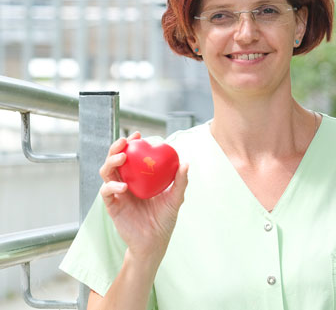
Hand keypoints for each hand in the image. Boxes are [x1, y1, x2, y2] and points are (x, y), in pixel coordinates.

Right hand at [99, 132, 188, 259]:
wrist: (155, 243)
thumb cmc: (165, 219)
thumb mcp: (175, 198)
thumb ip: (181, 181)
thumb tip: (185, 163)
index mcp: (139, 177)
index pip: (131, 156)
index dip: (131, 143)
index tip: (138, 135)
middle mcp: (126, 182)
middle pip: (115, 160)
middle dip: (116, 148)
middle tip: (125, 142)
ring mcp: (117, 194)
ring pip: (106, 172)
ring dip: (112, 162)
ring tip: (122, 158)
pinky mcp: (112, 206)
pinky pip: (106, 192)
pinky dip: (112, 186)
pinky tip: (123, 186)